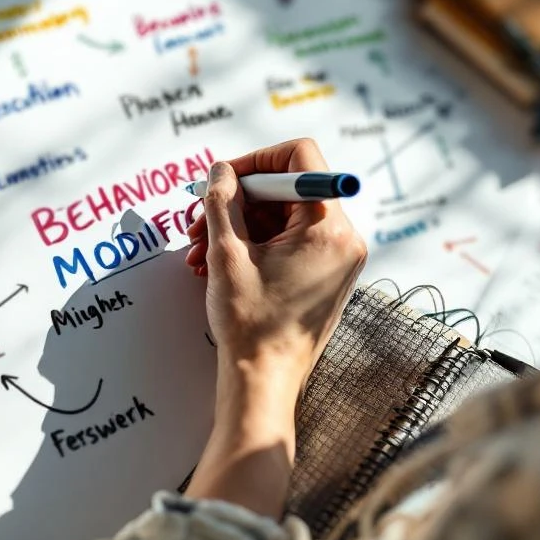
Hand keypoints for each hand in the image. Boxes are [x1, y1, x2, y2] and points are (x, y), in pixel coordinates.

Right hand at [183, 139, 366, 517]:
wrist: (263, 383)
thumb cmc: (250, 324)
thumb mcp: (226, 254)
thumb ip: (221, 201)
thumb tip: (221, 171)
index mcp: (329, 228)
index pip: (299, 157)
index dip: (255, 160)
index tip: (222, 180)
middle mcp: (342, 239)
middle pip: (286, 190)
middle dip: (236, 202)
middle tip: (197, 222)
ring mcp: (335, 260)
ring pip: (280, 218)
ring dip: (236, 226)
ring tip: (199, 250)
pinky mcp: (323, 277)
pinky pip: (286, 242)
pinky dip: (251, 246)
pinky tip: (215, 263)